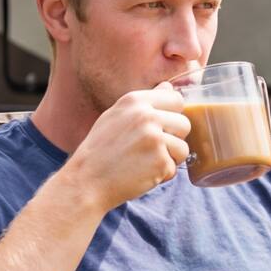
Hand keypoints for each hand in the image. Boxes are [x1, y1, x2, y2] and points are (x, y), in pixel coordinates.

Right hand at [66, 83, 191, 211]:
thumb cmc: (99, 152)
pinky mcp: (160, 162)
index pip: (176, 100)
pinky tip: (140, 175)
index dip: (172, 117)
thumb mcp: (114, 116)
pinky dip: (160, 176)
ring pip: (183, 148)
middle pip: (184, 124)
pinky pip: (173, 169)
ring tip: (145, 164)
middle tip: (151, 152)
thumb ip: (143, 104)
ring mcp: (155, 139)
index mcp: (135, 101)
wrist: (86, 182)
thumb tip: (169, 87)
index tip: (159, 130)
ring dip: (169, 160)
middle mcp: (147, 116)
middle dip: (173, 140)